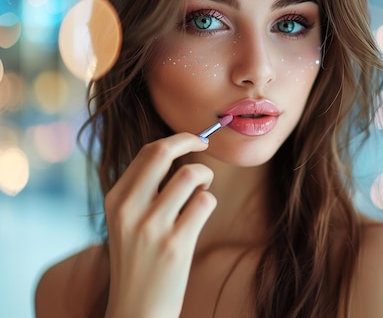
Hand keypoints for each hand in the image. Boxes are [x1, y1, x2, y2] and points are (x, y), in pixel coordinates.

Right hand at [103, 133, 215, 317]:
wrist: (137, 310)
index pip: (147, 151)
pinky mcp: (176, 244)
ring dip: (205, 177)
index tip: (194, 140)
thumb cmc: (139, 260)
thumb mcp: (127, 221)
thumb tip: (177, 151)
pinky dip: (208, 202)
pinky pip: (205, 201)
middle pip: (163, 152)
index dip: (176, 140)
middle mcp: (129, 209)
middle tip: (205, 144)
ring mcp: (152, 227)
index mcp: (116, 200)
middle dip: (191, 140)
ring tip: (201, 191)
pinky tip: (199, 216)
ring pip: (191, 175)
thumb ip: (143, 189)